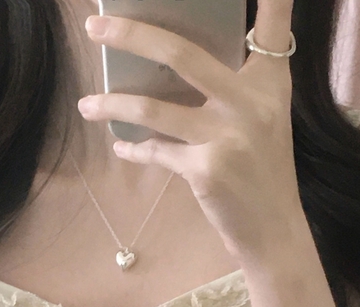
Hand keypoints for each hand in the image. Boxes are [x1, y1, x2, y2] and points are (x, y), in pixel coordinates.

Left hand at [78, 0, 300, 260]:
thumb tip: (171, 66)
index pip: (273, 28)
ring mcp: (227, 136)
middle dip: (132, 34)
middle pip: (181, 54)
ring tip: (86, 104)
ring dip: (111, 105)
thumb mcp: (263, 118)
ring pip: (153, 108)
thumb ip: (232, 87)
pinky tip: (120, 147)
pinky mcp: (206, 170)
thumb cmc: (262, 171)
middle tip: (94, 26)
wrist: (273, 229)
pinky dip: (134, 149)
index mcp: (269, 82)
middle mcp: (250, 102)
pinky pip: (156, 152)